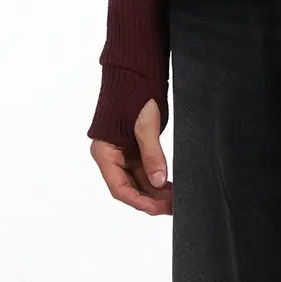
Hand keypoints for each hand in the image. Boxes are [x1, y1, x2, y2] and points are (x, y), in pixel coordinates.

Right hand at [90, 95, 171, 215]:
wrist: (136, 72)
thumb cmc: (133, 95)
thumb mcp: (144, 127)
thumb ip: (152, 156)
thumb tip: (160, 181)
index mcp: (105, 153)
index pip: (119, 188)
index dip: (138, 201)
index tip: (157, 209)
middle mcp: (112, 157)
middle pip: (130, 188)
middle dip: (151, 199)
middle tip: (173, 206)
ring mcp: (124, 154)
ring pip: (139, 182)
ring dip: (156, 192)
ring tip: (176, 199)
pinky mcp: (135, 149)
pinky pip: (145, 171)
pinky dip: (158, 180)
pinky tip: (171, 187)